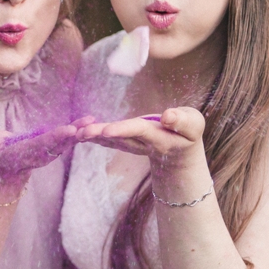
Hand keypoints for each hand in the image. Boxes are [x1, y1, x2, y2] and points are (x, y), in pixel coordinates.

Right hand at [0, 116, 94, 182]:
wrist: (4, 168)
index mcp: (25, 153)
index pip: (43, 144)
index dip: (56, 137)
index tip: (69, 130)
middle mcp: (40, 154)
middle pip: (59, 144)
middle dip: (73, 135)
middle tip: (88, 125)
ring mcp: (48, 152)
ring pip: (66, 142)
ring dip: (80, 132)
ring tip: (92, 120)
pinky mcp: (53, 147)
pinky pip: (68, 138)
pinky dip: (79, 130)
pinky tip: (90, 120)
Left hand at [76, 107, 205, 168]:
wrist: (181, 153)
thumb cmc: (189, 132)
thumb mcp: (193, 125)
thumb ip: (182, 121)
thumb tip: (167, 116)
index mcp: (159, 137)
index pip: (139, 131)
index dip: (123, 130)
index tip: (107, 130)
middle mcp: (143, 144)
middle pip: (120, 138)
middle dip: (100, 135)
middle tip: (81, 133)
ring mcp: (133, 146)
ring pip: (111, 141)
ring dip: (93, 137)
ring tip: (74, 133)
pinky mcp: (127, 143)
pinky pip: (109, 140)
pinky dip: (94, 136)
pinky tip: (79, 133)